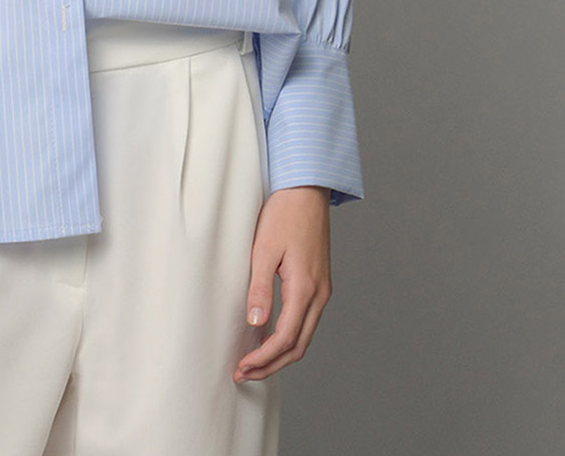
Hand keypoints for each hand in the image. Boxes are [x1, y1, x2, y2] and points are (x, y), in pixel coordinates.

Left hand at [234, 185, 330, 382]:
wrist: (306, 190)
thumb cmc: (283, 214)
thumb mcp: (264, 250)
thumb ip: (260, 289)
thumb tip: (256, 325)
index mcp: (305, 288)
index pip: (285, 338)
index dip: (263, 358)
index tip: (242, 367)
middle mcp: (319, 294)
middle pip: (299, 346)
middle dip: (271, 365)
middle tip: (245, 374)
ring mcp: (323, 290)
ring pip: (305, 336)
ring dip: (281, 354)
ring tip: (254, 361)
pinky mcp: (320, 283)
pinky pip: (307, 321)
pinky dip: (290, 337)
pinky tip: (270, 336)